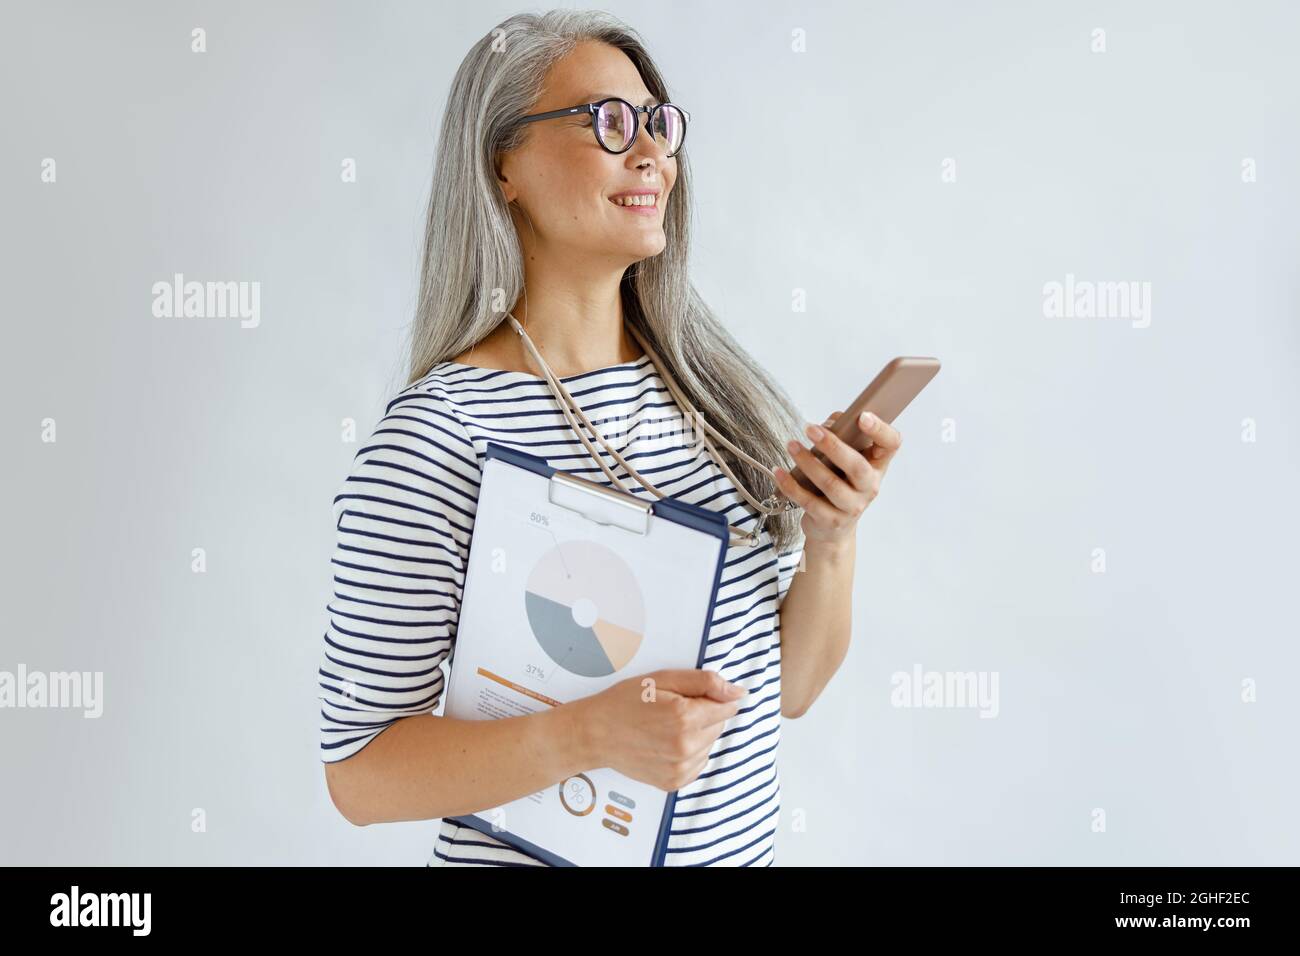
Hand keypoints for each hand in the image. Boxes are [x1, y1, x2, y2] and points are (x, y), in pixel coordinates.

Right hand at [572, 669, 745, 791]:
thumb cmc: (624, 702)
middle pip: (719, 725)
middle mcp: (685, 746)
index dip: (712, 697)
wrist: (595, 734)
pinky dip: (689, 753)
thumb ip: (705, 682)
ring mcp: (680, 768)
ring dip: (697, 734)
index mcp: (685, 716)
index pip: (727, 706)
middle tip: (672, 709)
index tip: (691, 696)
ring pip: (709, 745)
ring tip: (666, 727)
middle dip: (704, 715)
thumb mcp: (662, 679)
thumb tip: (739, 692)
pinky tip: (666, 743)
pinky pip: (698, 764)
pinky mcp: (674, 782)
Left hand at [771, 410, 902, 548]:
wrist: (833, 528)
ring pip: (830, 484)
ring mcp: (852, 506)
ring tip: (792, 445)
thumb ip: (842, 436)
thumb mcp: (846, 460)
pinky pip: (808, 501)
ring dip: (807, 462)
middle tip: (811, 429)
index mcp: (877, 465)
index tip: (863, 416)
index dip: (880, 430)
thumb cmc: (841, 484)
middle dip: (832, 445)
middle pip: (856, 466)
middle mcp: (870, 486)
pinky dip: (791, 485)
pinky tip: (779, 472)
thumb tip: (829, 423)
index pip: (891, 444)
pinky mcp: (831, 520)